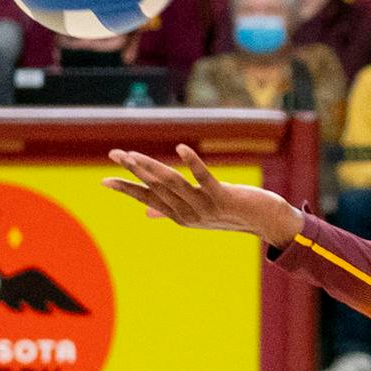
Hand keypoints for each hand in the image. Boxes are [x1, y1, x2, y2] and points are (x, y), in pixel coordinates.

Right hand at [102, 145, 301, 246]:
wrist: (266, 222)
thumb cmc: (232, 214)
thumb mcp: (199, 213)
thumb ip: (171, 210)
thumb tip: (145, 213)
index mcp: (180, 216)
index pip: (148, 199)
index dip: (127, 189)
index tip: (104, 180)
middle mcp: (190, 214)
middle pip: (157, 188)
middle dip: (135, 170)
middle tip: (116, 154)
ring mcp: (206, 207)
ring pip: (174, 184)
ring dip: (154, 167)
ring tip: (135, 154)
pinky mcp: (224, 197)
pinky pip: (205, 179)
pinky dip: (192, 163)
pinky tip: (181, 148)